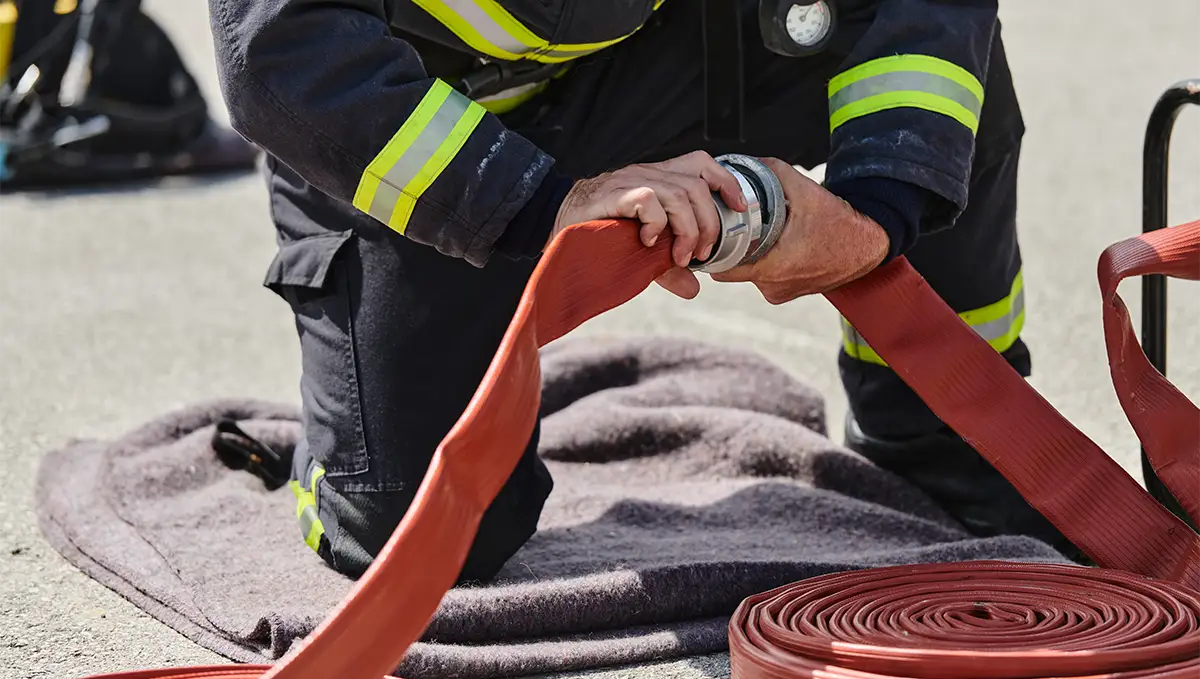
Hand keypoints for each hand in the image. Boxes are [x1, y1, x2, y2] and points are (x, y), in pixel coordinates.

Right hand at [552, 151, 747, 298]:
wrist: (553, 225)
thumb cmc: (598, 233)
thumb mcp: (640, 252)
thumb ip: (667, 266)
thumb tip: (694, 289)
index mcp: (658, 178)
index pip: (702, 165)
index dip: (726, 182)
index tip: (739, 210)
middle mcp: (648, 173)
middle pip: (697, 186)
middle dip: (709, 224)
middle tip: (701, 254)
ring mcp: (631, 180)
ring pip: (679, 193)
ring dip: (687, 230)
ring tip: (679, 257)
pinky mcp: (614, 194)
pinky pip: (648, 199)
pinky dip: (656, 224)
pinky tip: (648, 243)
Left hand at [709, 158, 888, 303]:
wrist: (870, 244)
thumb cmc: (841, 223)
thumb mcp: (805, 191)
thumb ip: (773, 172)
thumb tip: (747, 162)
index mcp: (773, 266)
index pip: (722, 268)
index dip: (713, 250)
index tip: (711, 234)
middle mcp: (774, 286)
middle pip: (734, 270)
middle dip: (730, 250)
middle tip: (732, 228)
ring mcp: (781, 293)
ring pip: (749, 275)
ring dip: (748, 257)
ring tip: (755, 236)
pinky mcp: (789, 294)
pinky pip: (765, 279)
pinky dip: (765, 264)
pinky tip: (772, 246)